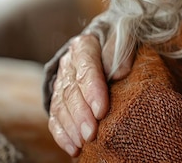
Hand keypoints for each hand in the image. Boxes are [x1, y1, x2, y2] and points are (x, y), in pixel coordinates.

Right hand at [47, 33, 132, 156]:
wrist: (109, 39)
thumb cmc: (122, 41)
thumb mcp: (127, 34)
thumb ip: (122, 49)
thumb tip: (119, 73)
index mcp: (85, 45)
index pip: (87, 69)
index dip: (92, 90)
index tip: (102, 110)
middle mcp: (69, 63)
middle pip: (72, 91)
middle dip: (81, 115)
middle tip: (92, 133)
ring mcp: (62, 80)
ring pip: (61, 105)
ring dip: (71, 127)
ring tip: (83, 143)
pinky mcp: (59, 96)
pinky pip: (55, 116)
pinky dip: (62, 134)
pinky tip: (73, 148)